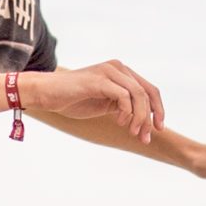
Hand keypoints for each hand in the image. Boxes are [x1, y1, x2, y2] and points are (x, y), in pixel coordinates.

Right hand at [34, 60, 163, 141]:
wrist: (47, 93)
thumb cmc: (73, 100)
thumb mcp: (105, 104)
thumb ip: (123, 106)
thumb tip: (143, 120)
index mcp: (121, 72)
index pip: (149, 89)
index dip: (157, 110)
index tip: (157, 129)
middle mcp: (118, 68)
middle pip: (148, 92)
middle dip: (151, 117)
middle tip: (146, 137)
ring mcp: (109, 71)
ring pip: (138, 95)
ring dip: (140, 118)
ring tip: (133, 132)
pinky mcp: (100, 80)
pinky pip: (123, 96)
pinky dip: (127, 112)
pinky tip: (119, 122)